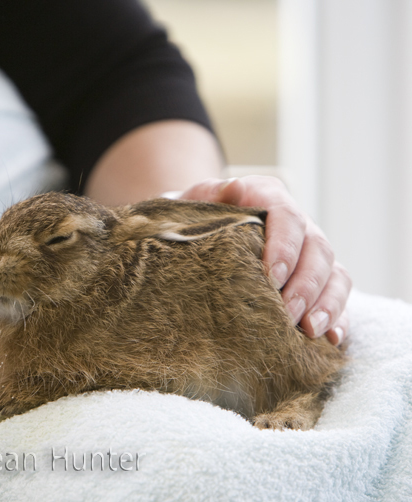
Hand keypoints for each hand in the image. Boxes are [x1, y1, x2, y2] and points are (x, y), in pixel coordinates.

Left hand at [180, 176, 350, 345]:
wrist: (188, 234)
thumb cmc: (188, 220)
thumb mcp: (188, 204)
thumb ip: (206, 194)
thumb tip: (232, 188)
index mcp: (265, 196)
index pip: (287, 216)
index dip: (285, 246)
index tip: (271, 277)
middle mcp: (295, 223)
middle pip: (318, 248)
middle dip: (306, 284)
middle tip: (287, 313)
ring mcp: (308, 252)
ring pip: (335, 274)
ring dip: (327, 304)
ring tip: (310, 330)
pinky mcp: (315, 281)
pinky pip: (338, 297)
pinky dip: (339, 318)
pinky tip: (330, 339)